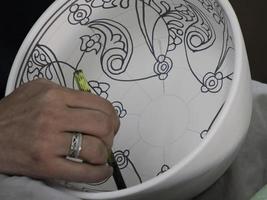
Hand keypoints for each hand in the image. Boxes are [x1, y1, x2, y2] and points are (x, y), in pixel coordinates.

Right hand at [0, 79, 119, 182]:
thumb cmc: (13, 113)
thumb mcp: (38, 89)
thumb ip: (66, 92)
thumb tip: (92, 104)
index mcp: (55, 95)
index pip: (100, 104)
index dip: (112, 116)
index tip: (111, 122)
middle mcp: (53, 116)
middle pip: (102, 125)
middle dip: (111, 134)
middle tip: (107, 138)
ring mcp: (49, 142)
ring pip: (95, 148)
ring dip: (104, 154)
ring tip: (99, 154)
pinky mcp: (45, 165)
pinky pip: (82, 172)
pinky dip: (98, 173)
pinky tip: (102, 170)